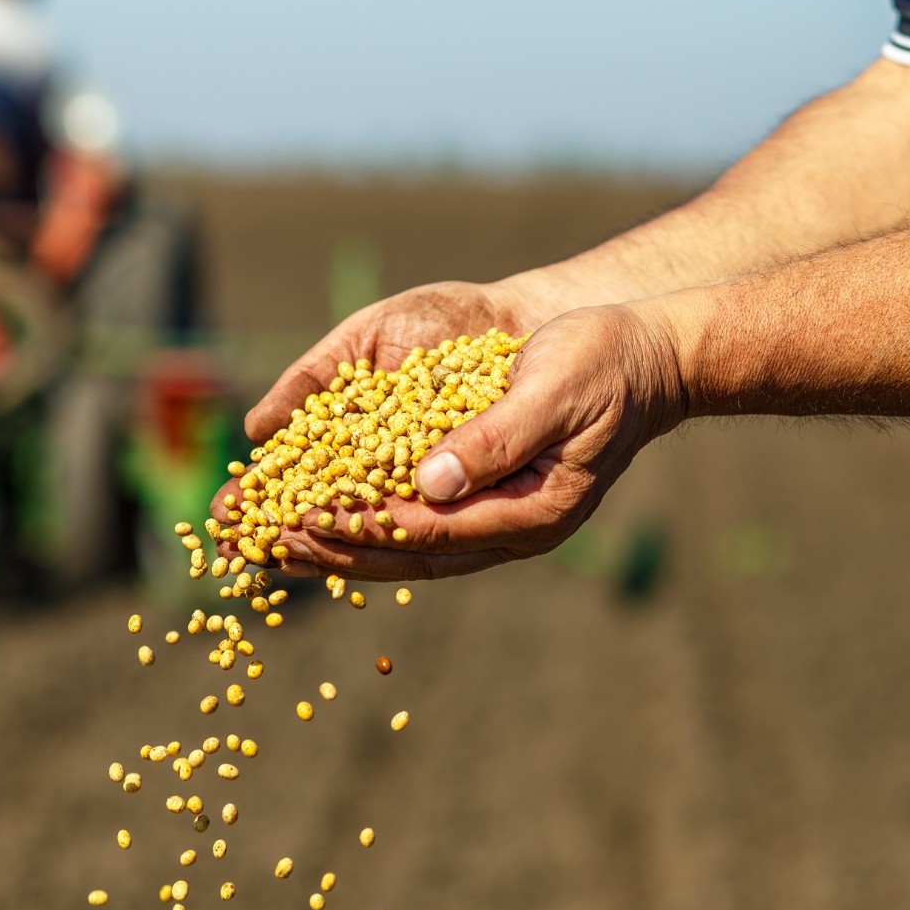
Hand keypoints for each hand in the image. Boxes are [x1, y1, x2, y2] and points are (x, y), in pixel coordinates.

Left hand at [227, 302, 688, 580]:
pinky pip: (417, 523)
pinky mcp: (488, 498)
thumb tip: (431, 483)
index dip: (364, 525)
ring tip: (274, 544)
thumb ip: (497, 437)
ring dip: (340, 545)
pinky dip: (366, 521)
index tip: (302, 519)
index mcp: (536, 513)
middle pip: (410, 553)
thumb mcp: (555, 388)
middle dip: (334, 549)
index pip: (434, 531)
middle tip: (265, 546)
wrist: (645, 355)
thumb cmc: (604, 361)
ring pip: (407, 547)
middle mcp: (515, 529)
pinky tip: (322, 517)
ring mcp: (502, 520)